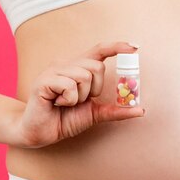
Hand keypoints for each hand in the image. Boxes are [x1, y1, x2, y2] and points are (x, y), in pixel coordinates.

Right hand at [12, 41, 144, 148]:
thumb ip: (115, 110)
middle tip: (79, 100)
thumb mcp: (95, 114)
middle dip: (94, 89)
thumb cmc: (64, 119)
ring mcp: (54, 70)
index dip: (117, 46)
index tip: (135, 47)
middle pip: (96, 67)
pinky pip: (69, 86)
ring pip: (84, 76)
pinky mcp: (44, 80)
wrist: (39, 132)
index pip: (100, 50)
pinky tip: (57, 104)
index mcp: (78, 68)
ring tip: (66, 103)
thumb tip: (140, 110)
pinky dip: (69, 100)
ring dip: (80, 97)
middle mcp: (66, 64)